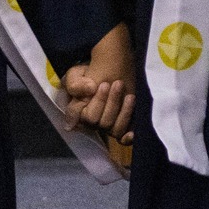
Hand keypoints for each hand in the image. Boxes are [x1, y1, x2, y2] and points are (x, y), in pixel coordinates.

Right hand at [62, 23, 135, 143]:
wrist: (111, 69)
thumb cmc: (90, 73)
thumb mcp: (76, 74)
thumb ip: (75, 84)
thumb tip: (89, 91)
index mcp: (78, 111)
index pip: (83, 116)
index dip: (96, 102)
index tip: (100, 85)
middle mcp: (91, 122)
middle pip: (99, 122)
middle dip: (110, 103)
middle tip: (117, 84)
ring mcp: (106, 125)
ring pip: (112, 129)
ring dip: (123, 113)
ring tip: (129, 96)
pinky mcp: (120, 126)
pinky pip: (122, 139)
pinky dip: (127, 138)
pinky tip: (132, 132)